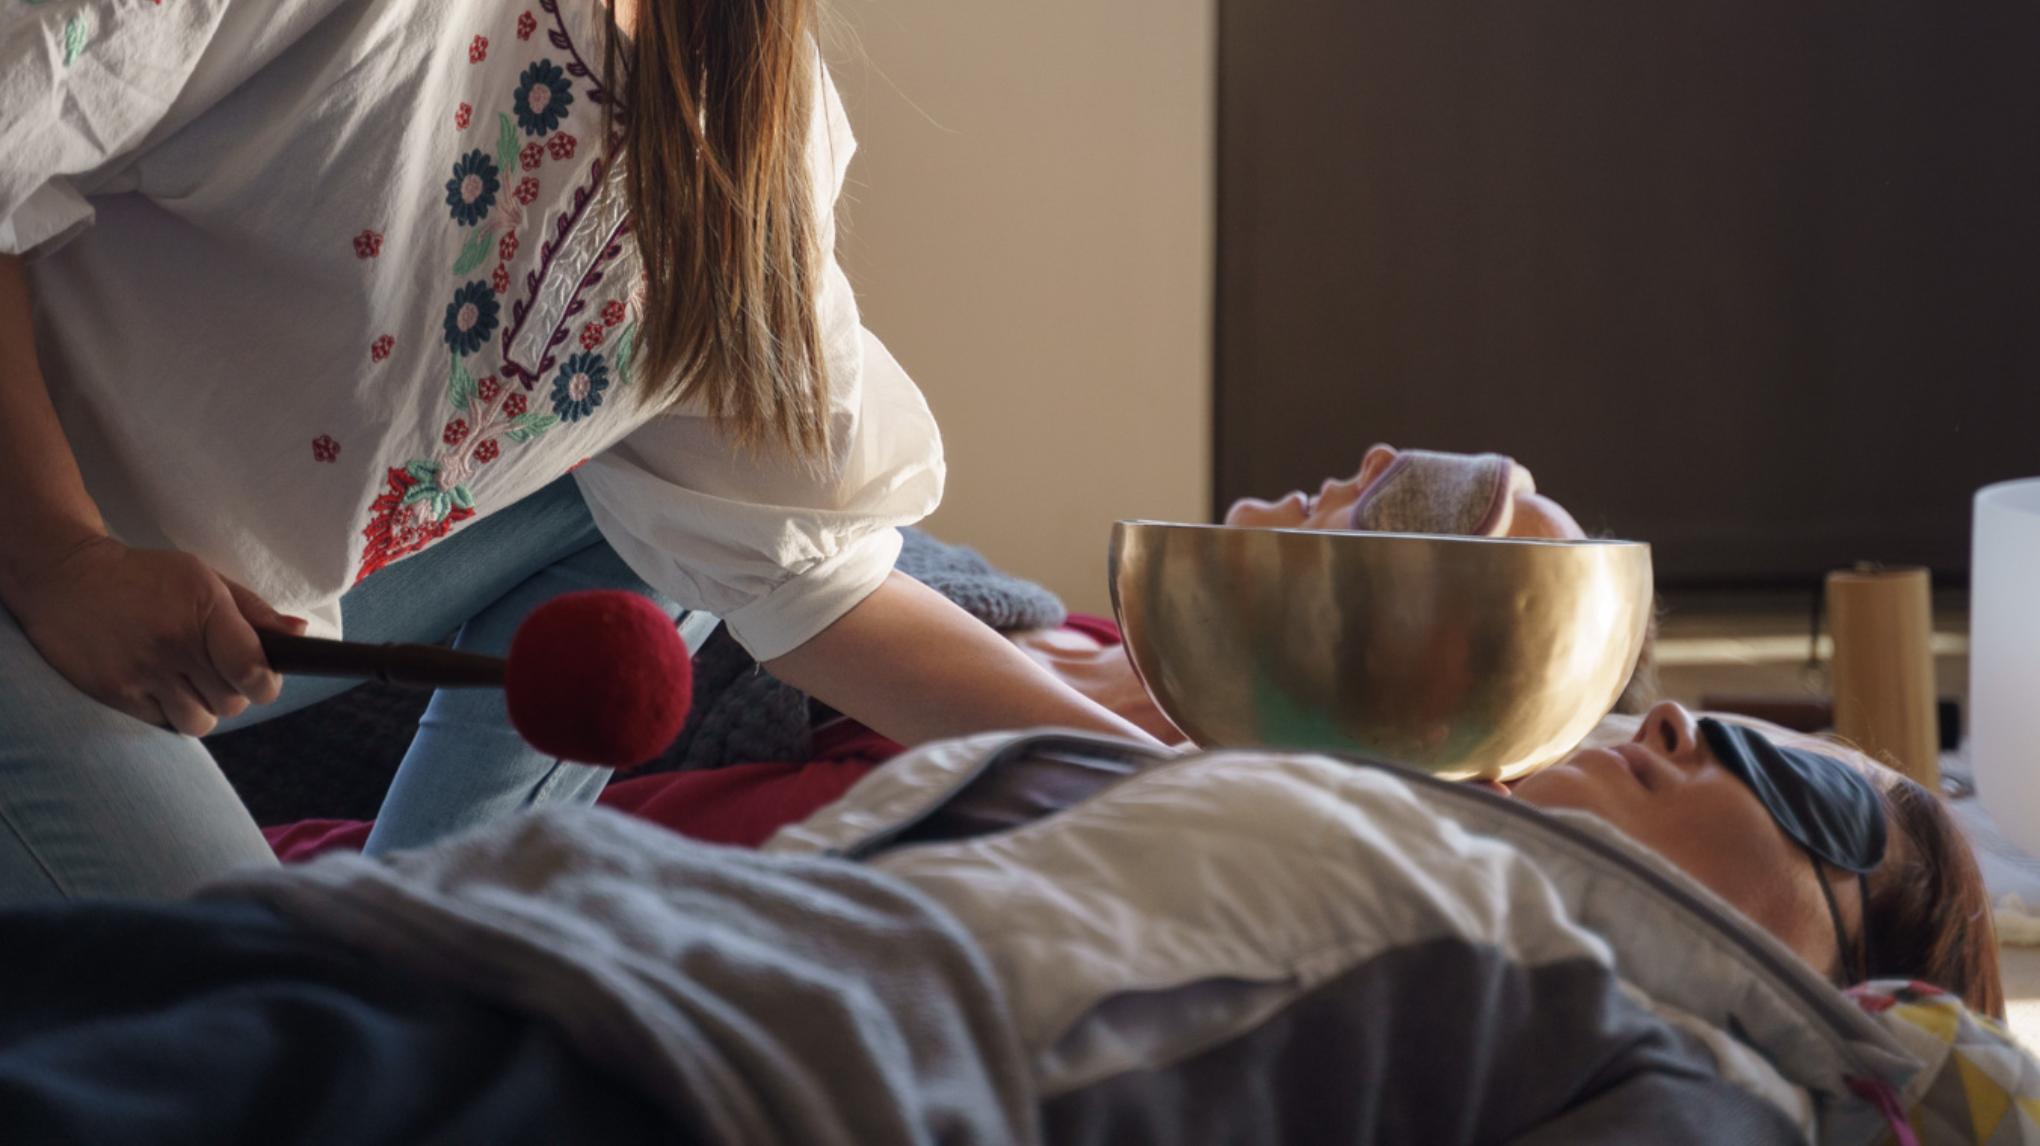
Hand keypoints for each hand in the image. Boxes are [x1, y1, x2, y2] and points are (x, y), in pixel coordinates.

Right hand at [6, 537, 306, 734]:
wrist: (67, 577)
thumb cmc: (146, 577)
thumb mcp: (203, 579)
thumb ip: (253, 611)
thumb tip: (299, 634)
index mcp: (204, 611)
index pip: (253, 669)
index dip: (266, 684)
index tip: (262, 679)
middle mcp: (175, 644)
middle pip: (232, 702)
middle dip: (235, 693)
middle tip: (219, 673)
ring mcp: (142, 672)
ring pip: (200, 721)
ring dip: (204, 708)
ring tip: (191, 683)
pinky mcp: (115, 692)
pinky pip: (163, 723)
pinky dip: (169, 711)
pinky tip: (159, 685)